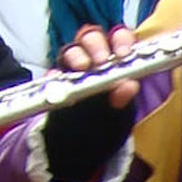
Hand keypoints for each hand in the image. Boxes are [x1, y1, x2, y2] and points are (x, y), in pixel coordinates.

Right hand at [42, 23, 139, 181]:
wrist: (80, 143)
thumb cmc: (104, 119)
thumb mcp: (118, 112)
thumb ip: (122, 97)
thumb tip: (129, 86)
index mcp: (113, 58)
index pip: (117, 38)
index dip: (120, 40)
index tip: (123, 54)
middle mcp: (91, 58)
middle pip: (91, 38)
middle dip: (96, 45)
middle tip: (100, 61)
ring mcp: (70, 69)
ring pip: (70, 50)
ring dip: (76, 56)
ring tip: (81, 68)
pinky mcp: (53, 83)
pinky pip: (51, 74)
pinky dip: (54, 75)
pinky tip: (58, 81)